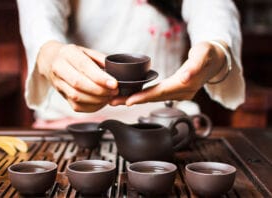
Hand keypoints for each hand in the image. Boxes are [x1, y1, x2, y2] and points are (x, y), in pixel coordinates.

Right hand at [37, 41, 117, 111]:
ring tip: (109, 97)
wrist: (49, 60)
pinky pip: (76, 106)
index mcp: (68, 53)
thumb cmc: (72, 55)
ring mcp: (58, 84)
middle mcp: (59, 68)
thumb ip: (100, 59)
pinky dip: (91, 107)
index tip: (114, 84)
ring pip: (77, 97)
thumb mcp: (86, 50)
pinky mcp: (61, 96)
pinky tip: (101, 103)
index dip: (100, 78)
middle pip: (79, 83)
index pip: (84, 67)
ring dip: (96, 100)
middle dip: (100, 90)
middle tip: (114, 91)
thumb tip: (116, 71)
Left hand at [110, 41, 227, 105]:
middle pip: (153, 98)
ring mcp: (179, 94)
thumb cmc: (209, 53)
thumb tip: (185, 77)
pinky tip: (132, 96)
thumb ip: (195, 66)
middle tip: (112, 102)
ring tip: (117, 100)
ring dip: (136, 100)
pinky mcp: (176, 91)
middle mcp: (181, 93)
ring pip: (154, 98)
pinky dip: (144, 96)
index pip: (160, 92)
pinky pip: (157, 95)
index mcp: (186, 84)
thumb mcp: (204, 54)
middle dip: (133, 101)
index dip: (144, 97)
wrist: (217, 60)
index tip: (128, 101)